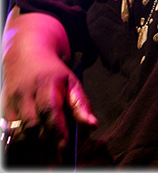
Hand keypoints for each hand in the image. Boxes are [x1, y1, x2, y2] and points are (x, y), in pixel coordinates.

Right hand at [1, 11, 97, 164]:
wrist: (26, 53)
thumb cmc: (53, 72)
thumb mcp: (71, 81)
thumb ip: (81, 104)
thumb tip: (92, 126)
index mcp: (46, 83)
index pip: (50, 110)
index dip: (57, 131)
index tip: (64, 148)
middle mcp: (26, 93)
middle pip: (32, 125)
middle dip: (43, 146)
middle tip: (55, 161)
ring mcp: (12, 102)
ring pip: (18, 133)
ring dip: (30, 150)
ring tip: (44, 163)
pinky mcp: (3, 110)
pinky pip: (8, 134)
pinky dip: (17, 147)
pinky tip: (28, 157)